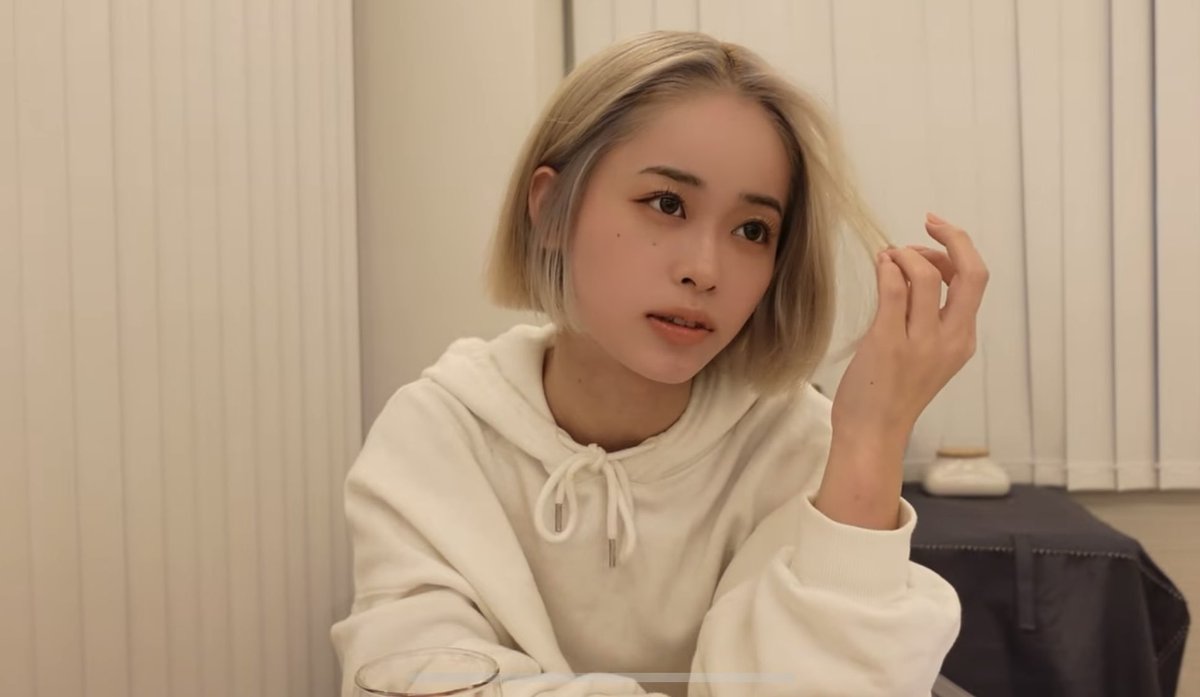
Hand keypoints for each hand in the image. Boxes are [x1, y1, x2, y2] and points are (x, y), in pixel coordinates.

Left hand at [816, 213, 988, 528]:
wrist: (873, 433)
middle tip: (930, 222)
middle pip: (970, 273)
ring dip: (905, 254)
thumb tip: (912, 270)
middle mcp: (950, 339)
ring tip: (888, 257)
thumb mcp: (925, 357)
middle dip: (954, 237)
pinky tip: (879, 265)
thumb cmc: (891, 394)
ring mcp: (921, 342)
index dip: (958, 250)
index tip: (937, 234)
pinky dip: (886, 267)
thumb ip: (926, 319)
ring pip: (926, 275)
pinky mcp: (888, 342)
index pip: (975, 281)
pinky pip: (893, 289)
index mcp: (963, 340)